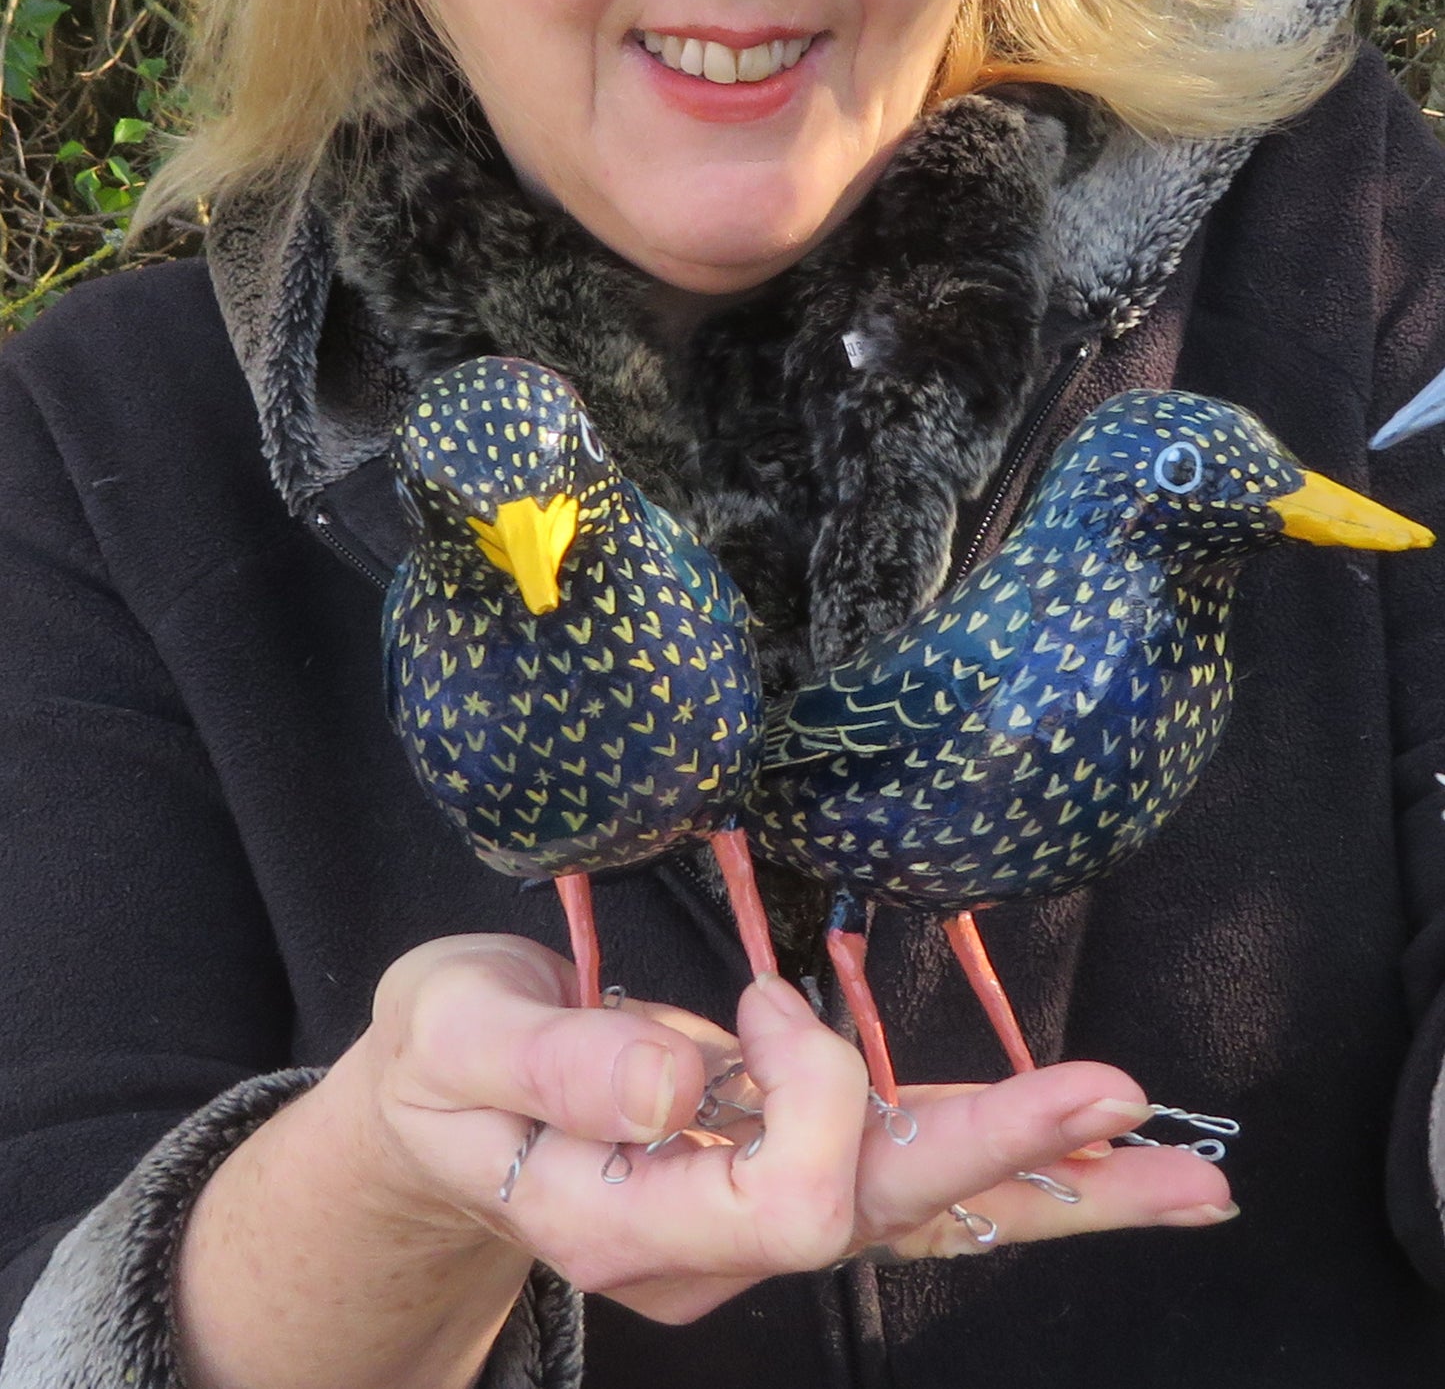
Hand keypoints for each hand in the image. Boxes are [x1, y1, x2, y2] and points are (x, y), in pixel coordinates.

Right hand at [362, 937, 1234, 1326]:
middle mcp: (707, 1240)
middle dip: (1010, 1157)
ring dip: (1051, 1183)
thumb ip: (551, 1059)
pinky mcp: (780, 1171)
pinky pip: (908, 1176)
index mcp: (621, 1209)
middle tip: (1130, 1111)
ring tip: (1184, 1178)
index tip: (765, 996)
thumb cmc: (442, 1058)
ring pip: (919, 1210)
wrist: (439, 1107)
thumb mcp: (452, 1030)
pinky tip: (1093, 1159)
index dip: (808, 1089)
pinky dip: (1008, 1164)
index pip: (784, 1196)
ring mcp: (750, 1219)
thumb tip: (680, 1082)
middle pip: (884, 1213)